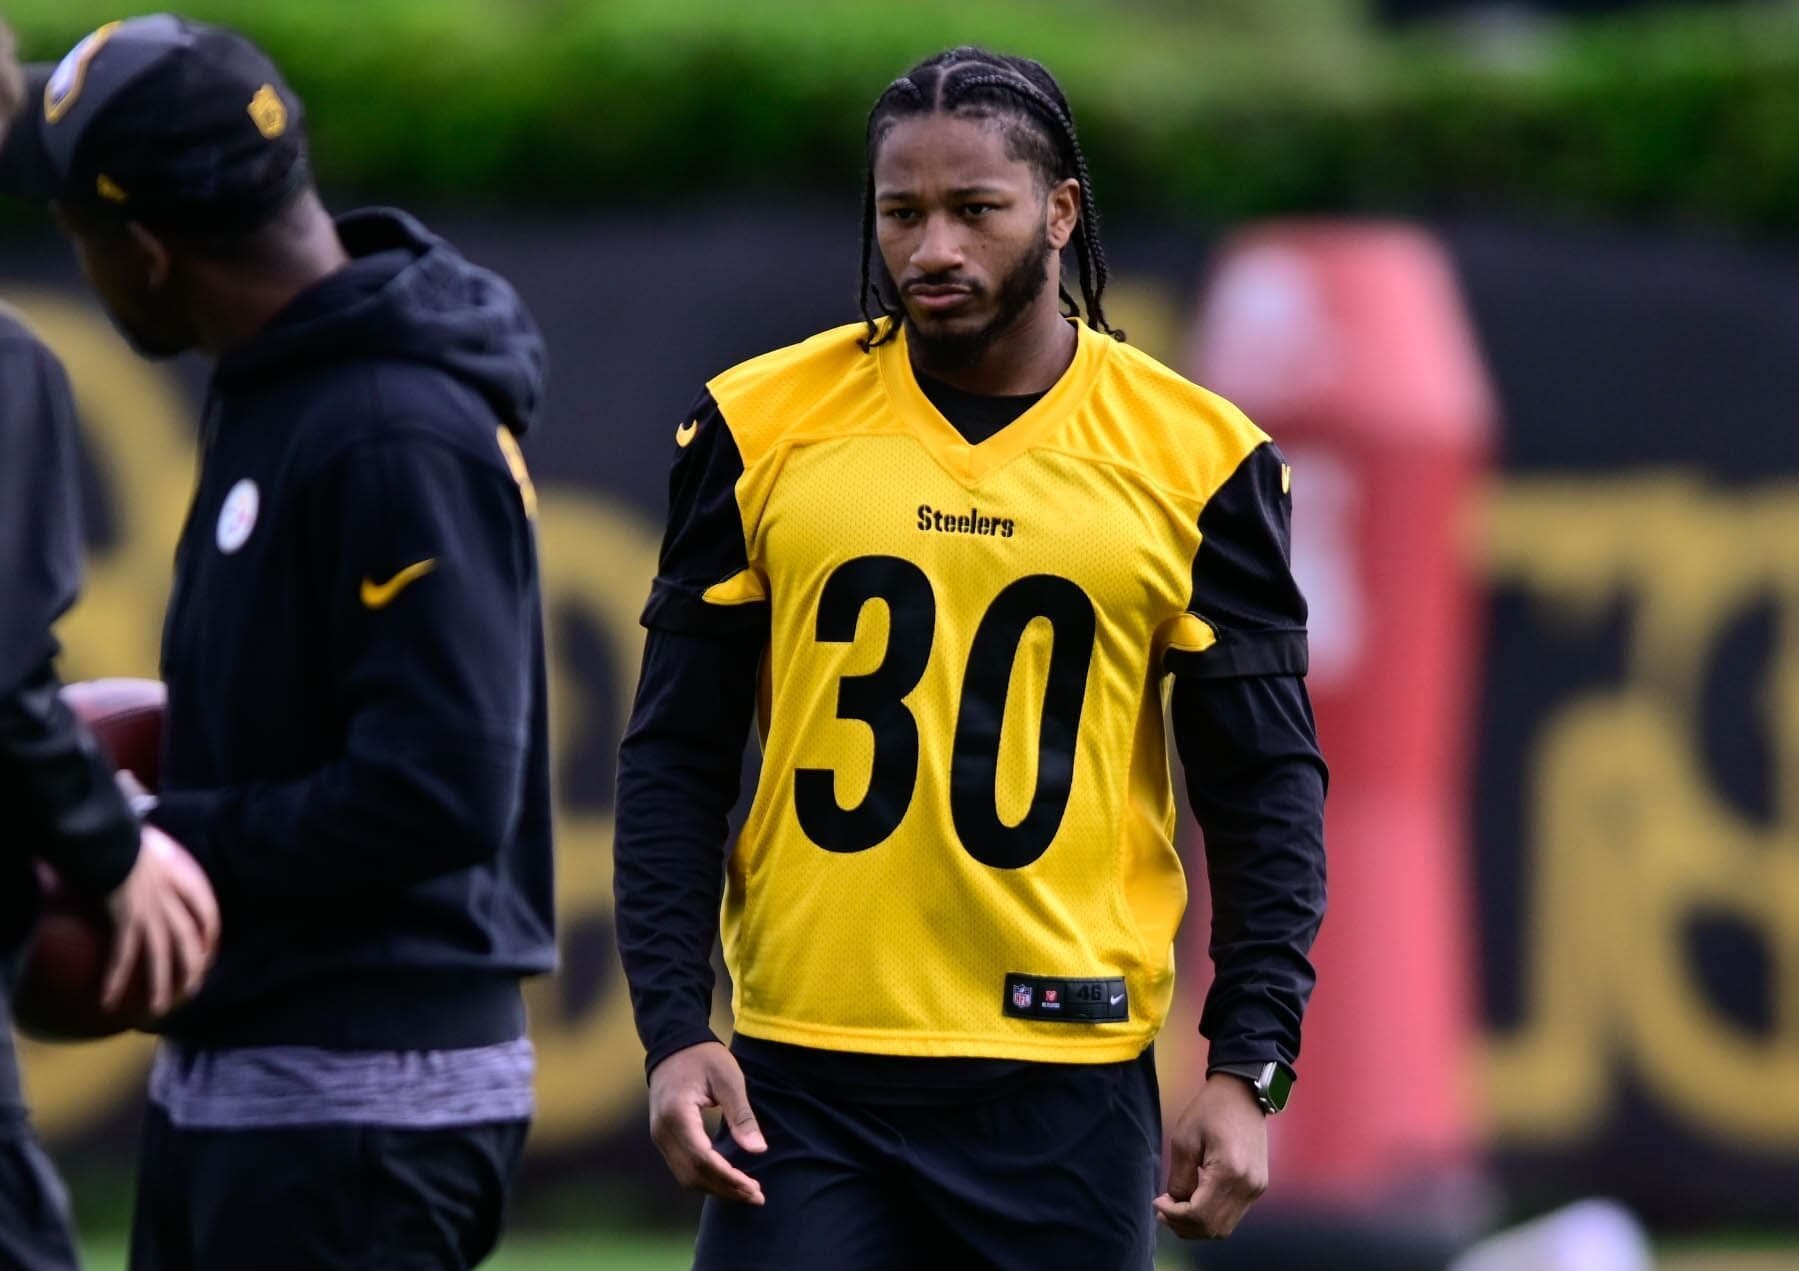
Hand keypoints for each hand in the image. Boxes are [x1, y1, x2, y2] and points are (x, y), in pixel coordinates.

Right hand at [102, 824, 220, 1017]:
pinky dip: (115, 980)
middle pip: (189, 941)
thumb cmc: (120, 834)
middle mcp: (169, 900)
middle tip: (191, 991)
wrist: (111, 835)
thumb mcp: (142, 842)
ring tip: (158, 1011)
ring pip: (161, 956)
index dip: (210, 929)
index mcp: (178, 879)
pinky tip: (107, 1001)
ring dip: (161, 986)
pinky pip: (123, 957)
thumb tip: (133, 849)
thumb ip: (144, 853)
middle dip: (193, 969)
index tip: (210, 945)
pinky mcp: (126, 920)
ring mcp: (150, 913)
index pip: (205, 908)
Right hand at [647, 1041, 766, 1204]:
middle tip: (757, 1196)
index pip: (702, 1159)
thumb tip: (758, 1150)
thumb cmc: (704, 1057)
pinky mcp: (664, 1138)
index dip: (728, 1178)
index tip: (754, 1188)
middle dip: (725, 1189)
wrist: (673, 1045)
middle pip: (693, 1174)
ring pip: (686, 1176)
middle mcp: (662, 1131)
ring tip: (746, 1192)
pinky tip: (728, 1179)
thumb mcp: (728, 1079)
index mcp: (677, 1115)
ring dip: (716, 1188)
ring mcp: (660, 1137)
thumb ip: (742, 1115)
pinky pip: (683, 1167)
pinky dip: (706, 1178)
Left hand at [1155, 1072, 1269, 1239]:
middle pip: (1213, 1228)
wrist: (1243, 1093)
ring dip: (1198, 1225)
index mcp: (1230, 1172)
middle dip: (1184, 1226)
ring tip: (1176, 1209)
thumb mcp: (1184, 1140)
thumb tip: (1174, 1205)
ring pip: (1224, 1228)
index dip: (1174, 1216)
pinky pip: (1233, 1214)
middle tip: (1163, 1212)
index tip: (1158, 1203)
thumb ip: (1179, 1178)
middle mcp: (1248, 1186)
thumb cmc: (1210, 1110)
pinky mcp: (1258, 1186)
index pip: (1199, 1215)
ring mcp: (1257, 1188)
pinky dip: (1211, 1216)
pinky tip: (1194, 1202)